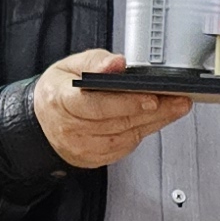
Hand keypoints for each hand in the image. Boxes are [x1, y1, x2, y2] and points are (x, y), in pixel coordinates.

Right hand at [35, 48, 188, 168]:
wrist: (41, 122)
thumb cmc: (59, 91)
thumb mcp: (70, 66)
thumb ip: (95, 61)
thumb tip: (117, 63)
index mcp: (61, 100)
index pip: (95, 105)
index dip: (125, 102)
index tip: (151, 97)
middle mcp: (70, 128)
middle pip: (117, 121)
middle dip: (153, 111)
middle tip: (178, 101)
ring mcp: (81, 147)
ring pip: (125, 137)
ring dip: (154, 122)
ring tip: (176, 107)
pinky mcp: (93, 159)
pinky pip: (124, 148)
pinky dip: (142, 133)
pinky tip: (156, 120)